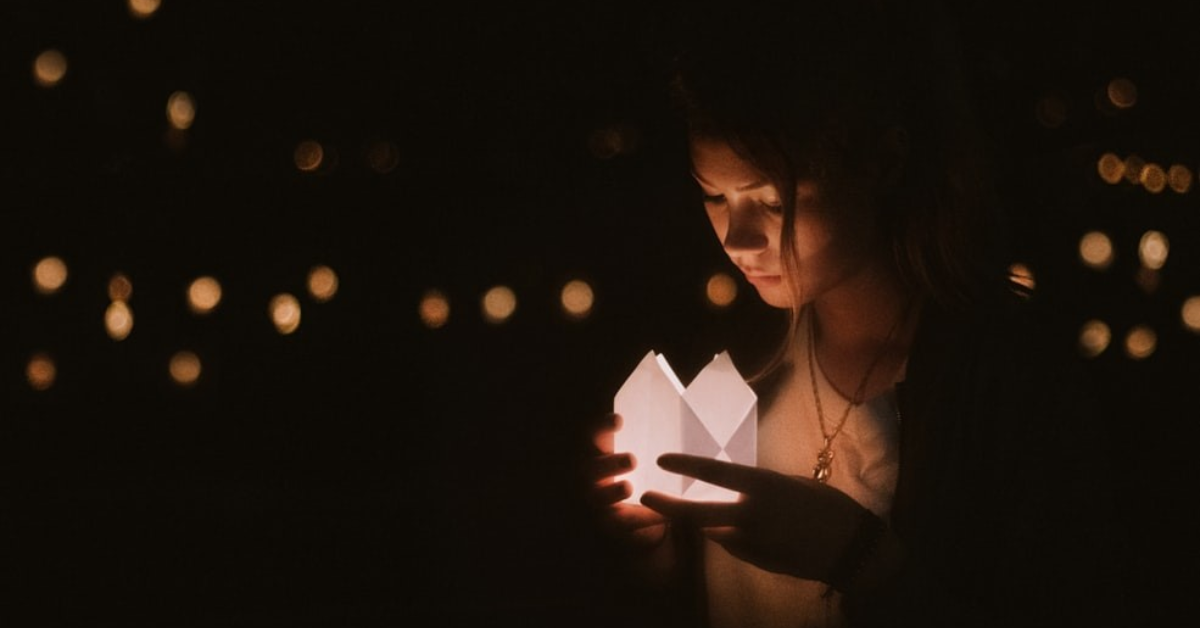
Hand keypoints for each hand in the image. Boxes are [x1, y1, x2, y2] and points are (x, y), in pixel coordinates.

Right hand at [587, 413, 667, 548]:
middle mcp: (595, 477)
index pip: (594, 436)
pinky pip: (617, 524)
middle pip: (590, 468)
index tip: (620, 420)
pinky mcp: (612, 526)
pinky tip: (655, 517)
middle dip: (608, 463)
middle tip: (632, 460)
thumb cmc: (655, 473)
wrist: (655, 515)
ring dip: (611, 492)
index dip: (602, 428)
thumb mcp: (658, 454)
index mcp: (603, 453)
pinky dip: (634, 520)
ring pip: (597, 497)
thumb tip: (698, 411)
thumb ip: (666, 437)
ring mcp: (600, 502)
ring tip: (628, 487)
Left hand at [640, 453, 870, 582]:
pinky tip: (766, 535)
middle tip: (645, 496)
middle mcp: (752, 515)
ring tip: (754, 517)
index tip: (661, 459)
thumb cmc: (828, 506)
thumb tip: (733, 495)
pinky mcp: (758, 562)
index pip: (714, 473)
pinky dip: (739, 539)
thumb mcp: (791, 485)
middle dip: (668, 506)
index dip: (685, 465)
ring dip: (717, 524)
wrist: (853, 547)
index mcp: (763, 487)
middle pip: (697, 514)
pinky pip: (737, 547)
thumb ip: (757, 489)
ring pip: (717, 532)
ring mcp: (754, 543)